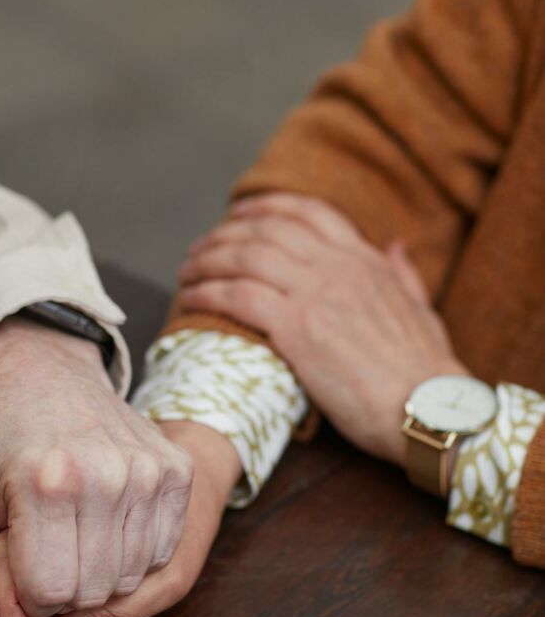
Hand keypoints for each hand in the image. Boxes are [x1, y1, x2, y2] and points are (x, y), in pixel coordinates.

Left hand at [0, 421, 240, 616]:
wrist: (43, 370)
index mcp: (46, 481)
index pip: (49, 594)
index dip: (26, 587)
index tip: (16, 550)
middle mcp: (107, 474)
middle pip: (93, 591)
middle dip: (62, 585)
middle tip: (43, 539)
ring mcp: (149, 470)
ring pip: (132, 578)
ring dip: (99, 571)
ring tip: (74, 528)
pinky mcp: (177, 469)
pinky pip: (162, 551)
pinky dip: (134, 552)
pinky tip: (107, 519)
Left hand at [178, 193, 467, 465]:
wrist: (431, 408)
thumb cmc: (428, 371)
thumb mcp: (422, 307)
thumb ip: (402, 271)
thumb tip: (393, 243)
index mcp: (365, 259)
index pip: (308, 212)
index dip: (266, 207)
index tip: (239, 213)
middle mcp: (337, 266)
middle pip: (265, 231)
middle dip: (225, 234)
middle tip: (200, 249)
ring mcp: (316, 294)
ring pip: (245, 257)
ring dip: (208, 260)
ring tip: (187, 272)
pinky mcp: (297, 328)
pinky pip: (238, 296)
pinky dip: (208, 292)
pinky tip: (192, 297)